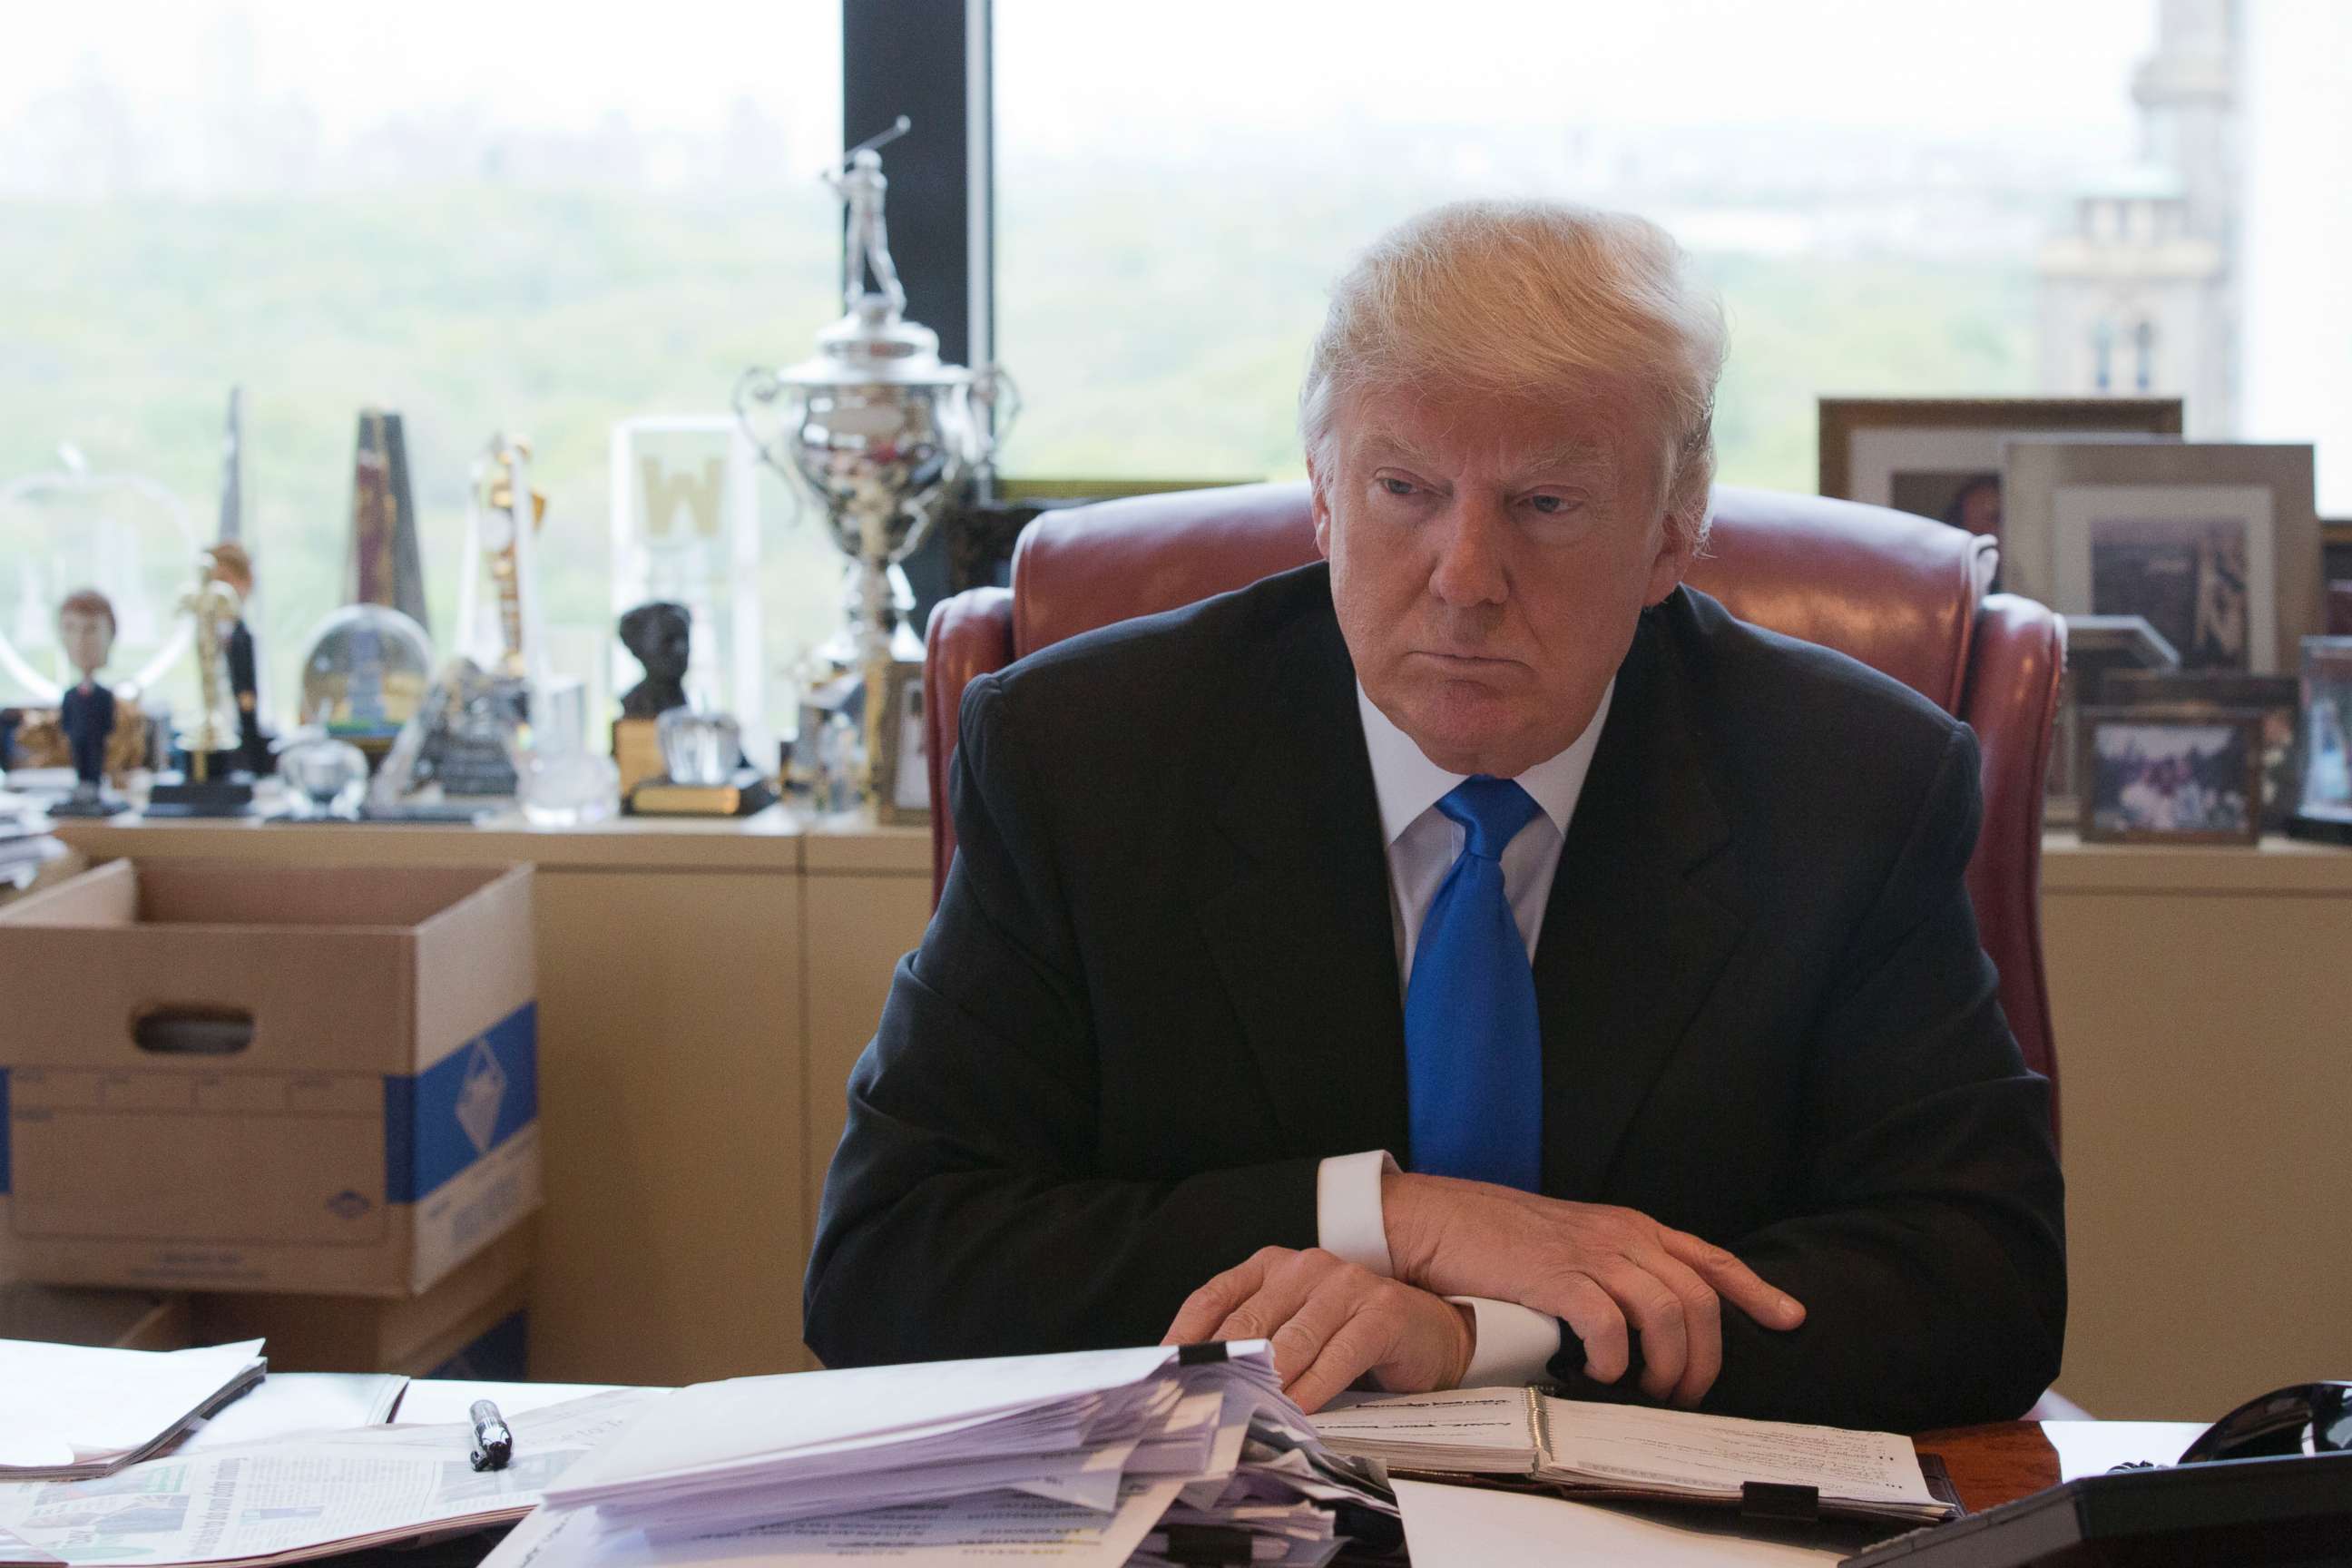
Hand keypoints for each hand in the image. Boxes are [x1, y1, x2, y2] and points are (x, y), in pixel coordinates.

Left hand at [1162, 1246, 1474, 1412]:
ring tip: (1244, 1416)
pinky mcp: (1379, 1312)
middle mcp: (1305, 1268)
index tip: (1163, 1371)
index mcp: (1272, 1267)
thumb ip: (1254, 1340)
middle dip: (1222, 1369)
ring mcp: (1344, 1286)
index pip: (1214, 1297)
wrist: (1428, 1331)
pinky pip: (1337, 1356)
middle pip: (1248, 1322)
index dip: (1184, 1336)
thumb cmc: (1349, 1334)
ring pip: (1291, 1342)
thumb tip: (1200, 1380)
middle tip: (1199, 1404)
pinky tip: (1298, 1412)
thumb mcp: (1294, 1328)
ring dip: (1267, 1384)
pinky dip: (1314, 1389)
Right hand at [1383, 1172, 1805, 1408]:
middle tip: (1685, 1393)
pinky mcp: (1556, 1277)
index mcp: (1629, 1227)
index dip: (1756, 1291)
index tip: (1789, 1319)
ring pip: (1666, 1312)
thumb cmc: (1497, 1238)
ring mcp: (1590, 1253)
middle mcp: (1621, 1236)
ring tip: (1649, 1390)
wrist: (1437, 1220)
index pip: (1710, 1258)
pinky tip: (1599, 1372)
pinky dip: (1614, 1358)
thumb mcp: (1572, 1242)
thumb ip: (1613, 1267)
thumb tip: (1646, 1321)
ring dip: (1668, 1364)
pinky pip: (1609, 1324)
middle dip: (1706, 1357)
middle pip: (1698, 1298)